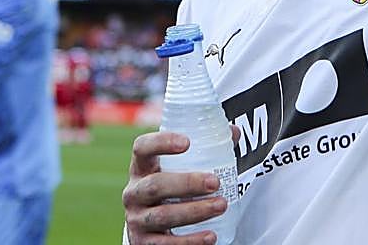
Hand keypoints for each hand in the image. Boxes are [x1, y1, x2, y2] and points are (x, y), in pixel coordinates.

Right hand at [122, 128, 237, 244]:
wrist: (151, 227)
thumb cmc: (171, 187)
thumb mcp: (179, 168)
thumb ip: (204, 149)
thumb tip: (233, 133)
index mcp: (141, 168)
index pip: (142, 148)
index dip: (161, 143)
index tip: (187, 142)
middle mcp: (134, 192)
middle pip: (155, 185)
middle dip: (187, 183)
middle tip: (215, 182)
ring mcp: (136, 219)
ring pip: (162, 215)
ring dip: (194, 211)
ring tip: (221, 205)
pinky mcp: (142, 243)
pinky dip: (190, 241)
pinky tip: (211, 236)